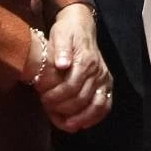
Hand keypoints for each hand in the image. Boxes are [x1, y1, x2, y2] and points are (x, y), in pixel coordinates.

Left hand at [39, 4, 111, 132]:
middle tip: (49, 110)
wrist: (82, 26)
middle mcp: (98, 71)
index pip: (71, 87)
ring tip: (67, 125)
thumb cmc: (68, 32)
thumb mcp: (60, 35)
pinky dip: (96, 117)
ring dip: (81, 118)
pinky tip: (83, 123)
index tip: (43, 99)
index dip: (56, 97)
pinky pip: (105, 104)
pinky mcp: (107, 83)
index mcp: (86, 61)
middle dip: (63, 109)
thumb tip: (62, 64)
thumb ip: (60, 50)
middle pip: (82, 99)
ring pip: (97, 105)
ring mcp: (104, 78)